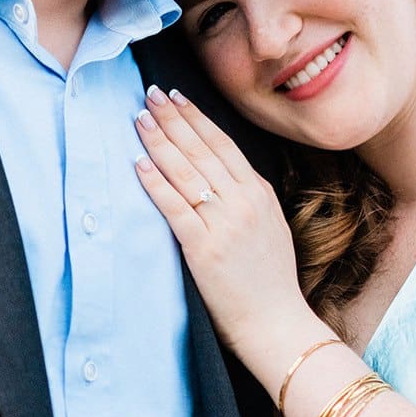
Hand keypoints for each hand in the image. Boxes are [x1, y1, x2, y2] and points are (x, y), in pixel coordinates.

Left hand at [133, 85, 315, 354]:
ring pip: (186, 171)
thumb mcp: (270, 226)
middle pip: (201, 150)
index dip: (196, 118)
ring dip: (160, 141)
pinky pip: (175, 208)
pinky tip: (138, 164)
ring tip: (140, 118)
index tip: (176, 97)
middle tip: (150, 94)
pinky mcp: (205, 249)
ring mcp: (224, 224)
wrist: (277, 322)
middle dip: (172, 119)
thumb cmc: (269, 280)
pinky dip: (155, 183)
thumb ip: (248, 199)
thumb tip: (221, 174)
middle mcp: (243, 202)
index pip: (222, 144)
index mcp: (259, 193)